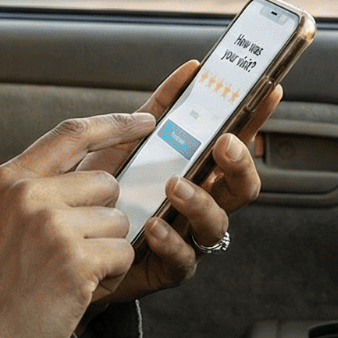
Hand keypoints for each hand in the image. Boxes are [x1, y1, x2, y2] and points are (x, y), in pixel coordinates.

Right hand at [0, 113, 151, 337]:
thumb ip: (35, 192)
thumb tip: (92, 173)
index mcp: (8, 179)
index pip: (71, 133)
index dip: (114, 124)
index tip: (146, 120)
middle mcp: (29, 193)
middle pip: (106, 183)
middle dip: (103, 218)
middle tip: (73, 253)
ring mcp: (53, 225)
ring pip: (119, 221)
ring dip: (106, 251)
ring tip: (68, 276)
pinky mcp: (77, 260)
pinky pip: (123, 254)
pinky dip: (109, 277)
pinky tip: (76, 292)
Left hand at [79, 62, 276, 307]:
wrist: (67, 240)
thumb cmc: (102, 189)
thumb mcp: (128, 142)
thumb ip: (159, 110)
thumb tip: (190, 71)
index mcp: (197, 170)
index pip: (237, 142)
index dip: (257, 118)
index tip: (270, 91)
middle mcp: (201, 203)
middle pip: (243, 187)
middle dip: (240, 164)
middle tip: (223, 144)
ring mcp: (188, 236)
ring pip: (217, 223)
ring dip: (200, 201)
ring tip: (174, 185)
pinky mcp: (168, 267)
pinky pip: (182, 260)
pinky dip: (171, 241)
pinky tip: (154, 226)